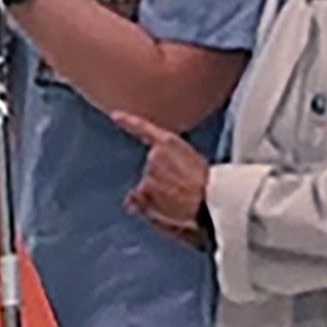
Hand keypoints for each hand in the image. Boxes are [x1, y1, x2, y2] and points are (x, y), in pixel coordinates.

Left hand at [123, 116, 211, 244]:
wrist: (211, 199)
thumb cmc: (210, 186)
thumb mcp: (194, 166)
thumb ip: (170, 164)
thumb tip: (148, 172)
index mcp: (171, 143)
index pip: (144, 129)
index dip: (128, 122)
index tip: (115, 115)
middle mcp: (155, 155)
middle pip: (150, 170)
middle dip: (160, 183)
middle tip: (181, 193)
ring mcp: (149, 172)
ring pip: (145, 188)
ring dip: (156, 197)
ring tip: (179, 203)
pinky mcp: (145, 190)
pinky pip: (137, 201)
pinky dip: (144, 207)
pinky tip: (158, 211)